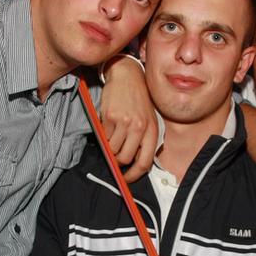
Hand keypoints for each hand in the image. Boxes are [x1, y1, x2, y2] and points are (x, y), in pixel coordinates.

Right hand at [99, 55, 155, 181]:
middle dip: (118, 161)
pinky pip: (103, 136)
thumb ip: (145, 139)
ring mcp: (124, 122)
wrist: (127, 76)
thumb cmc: (139, 100)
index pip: (145, 162)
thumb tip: (135, 163)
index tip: (127, 179)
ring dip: (110, 147)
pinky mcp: (110, 117)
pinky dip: (104, 135)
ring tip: (113, 136)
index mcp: (152, 130)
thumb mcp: (149, 119)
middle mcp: (140, 127)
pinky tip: (109, 124)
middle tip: (115, 155)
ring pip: (112, 149)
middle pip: (125, 159)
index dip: (134, 175)